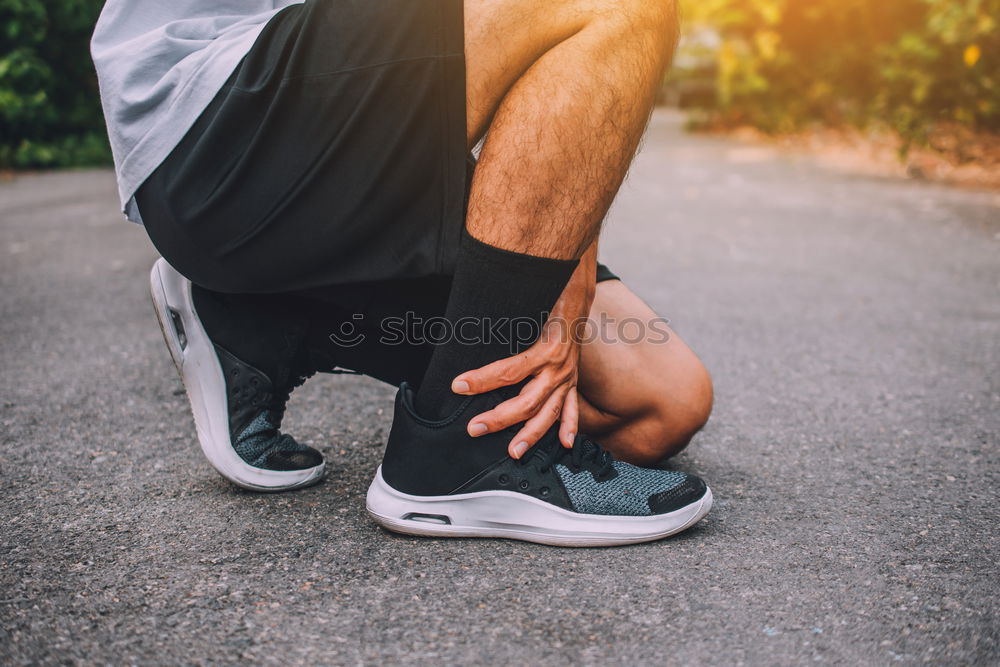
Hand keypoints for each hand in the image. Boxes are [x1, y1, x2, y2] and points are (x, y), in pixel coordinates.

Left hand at [451, 244, 597, 457]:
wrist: (576, 298)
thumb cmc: (546, 301)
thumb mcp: (522, 308)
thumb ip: (499, 320)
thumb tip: (466, 325)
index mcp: (545, 349)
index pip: (509, 370)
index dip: (482, 379)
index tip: (458, 385)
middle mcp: (557, 368)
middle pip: (527, 401)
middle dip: (499, 418)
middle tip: (473, 428)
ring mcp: (567, 378)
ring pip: (548, 413)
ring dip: (531, 434)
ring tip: (514, 451)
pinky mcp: (572, 382)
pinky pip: (572, 409)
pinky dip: (569, 427)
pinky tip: (564, 444)